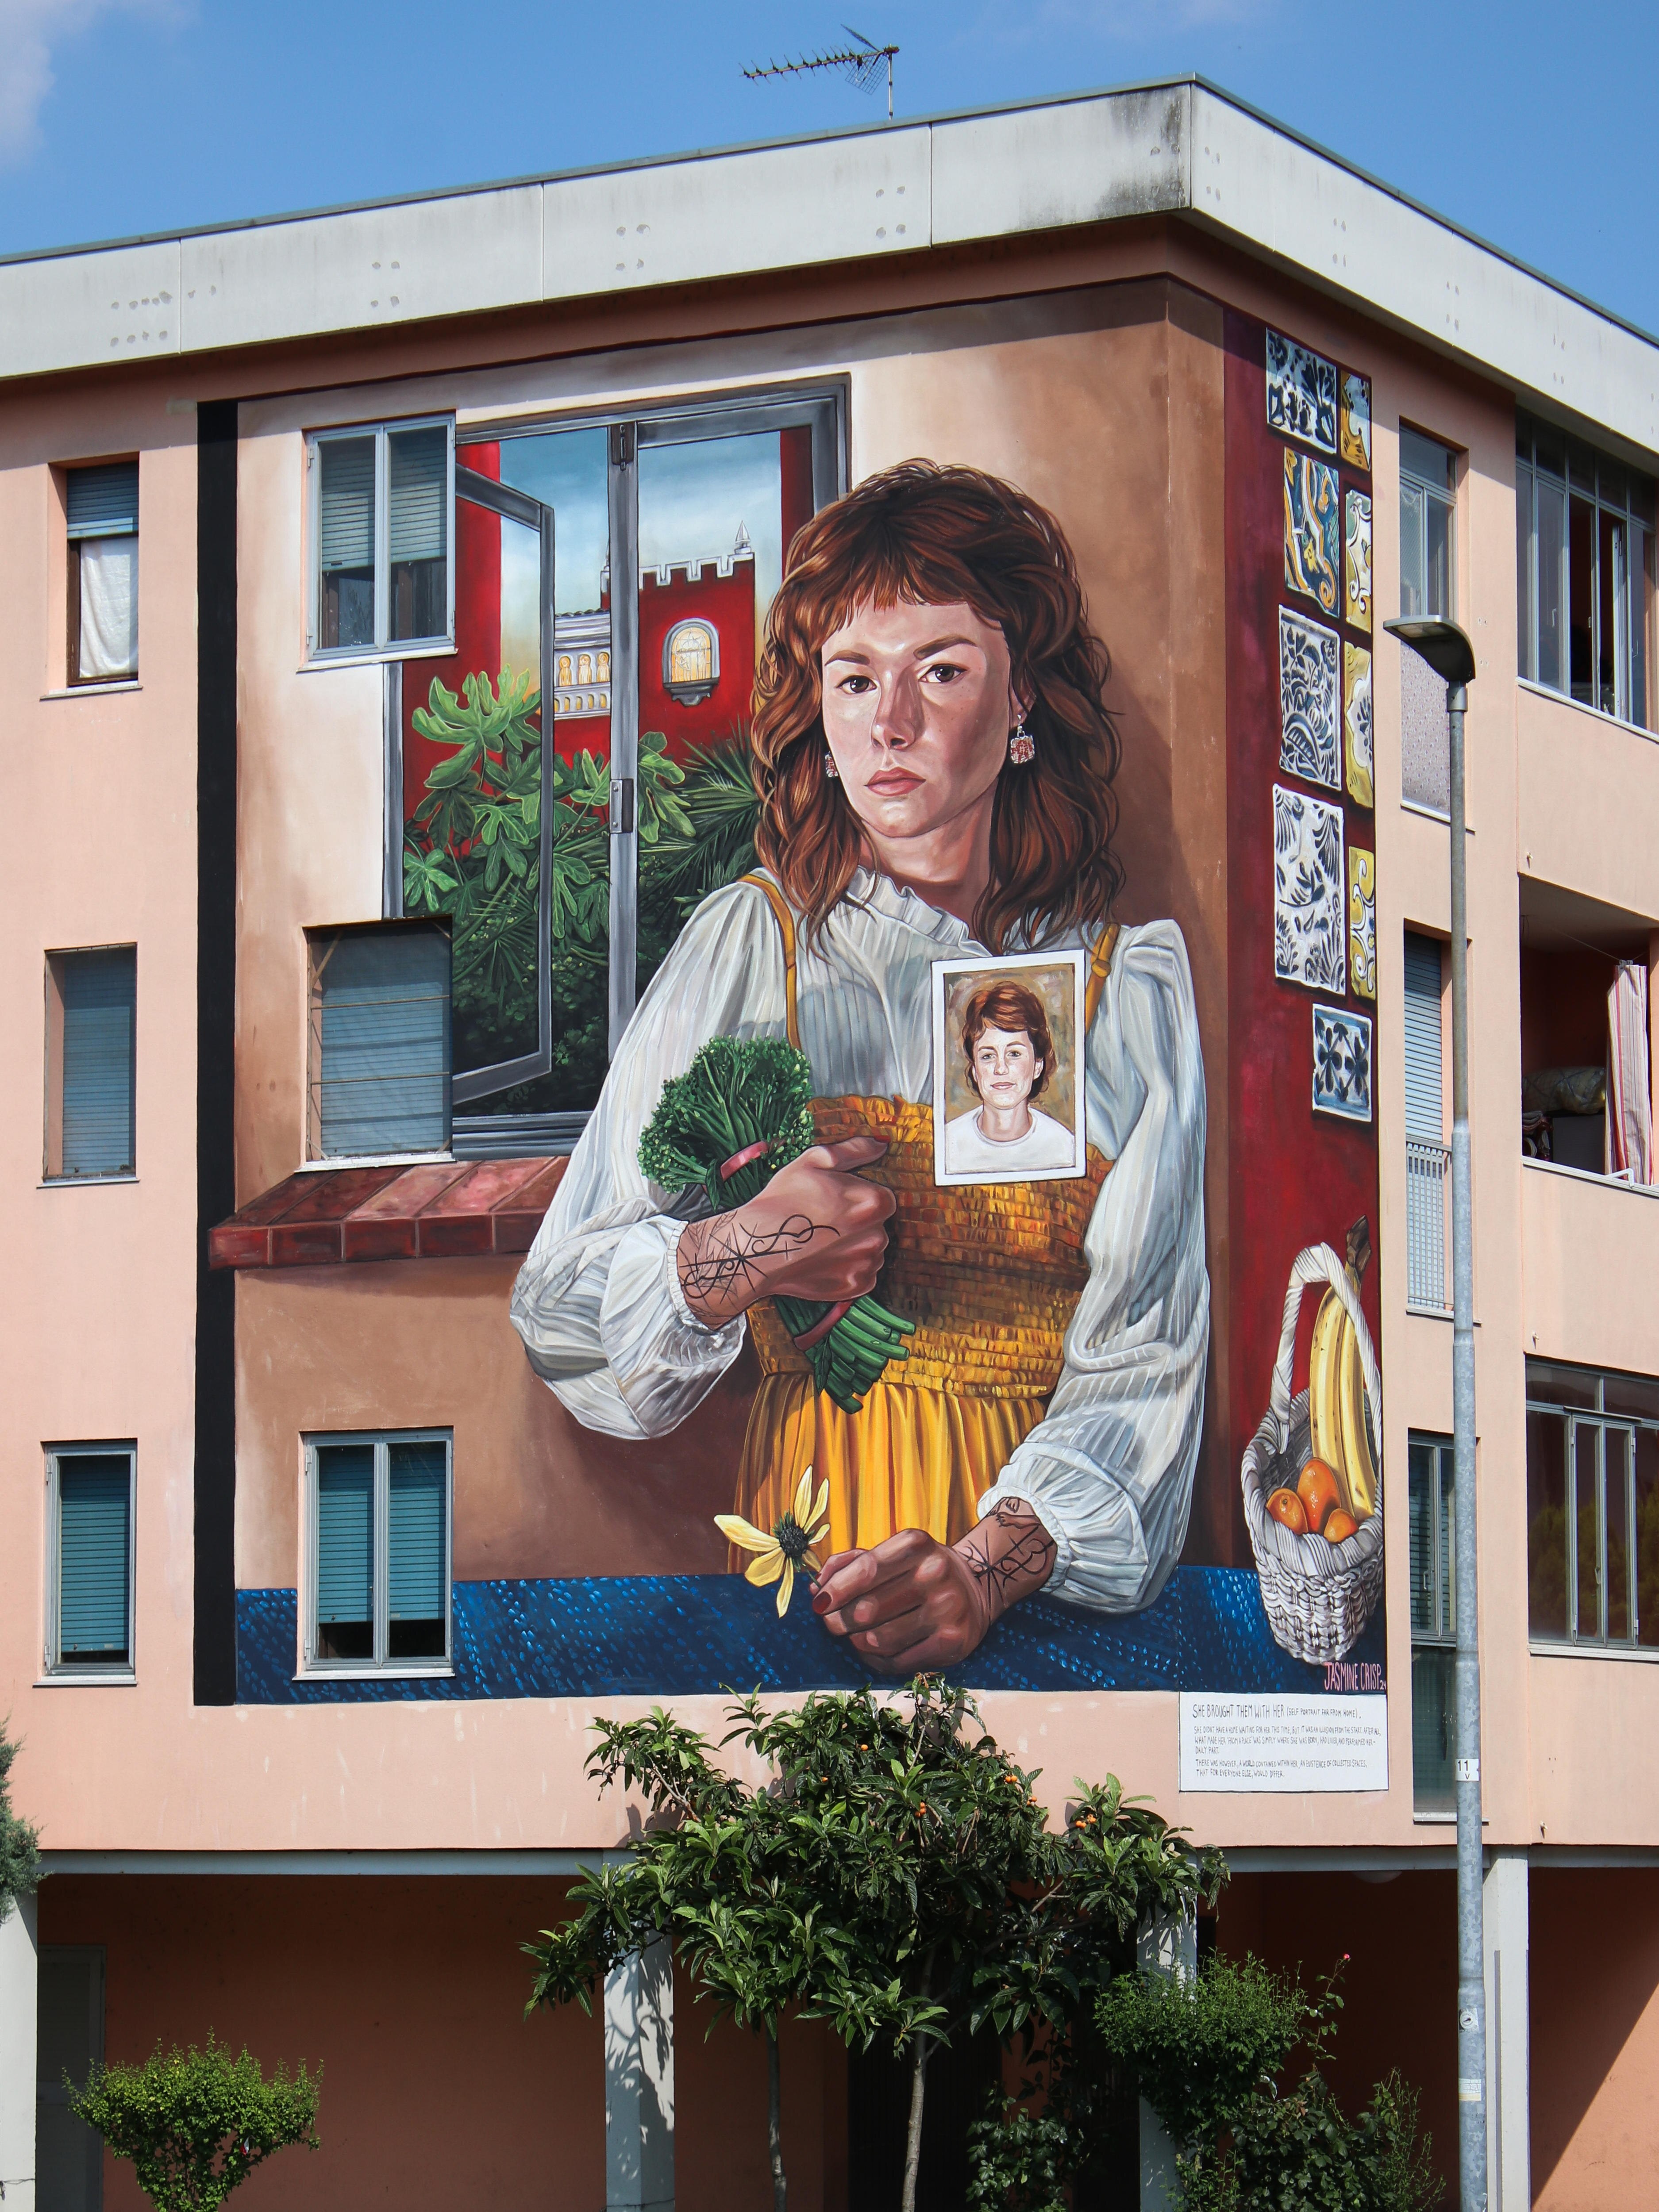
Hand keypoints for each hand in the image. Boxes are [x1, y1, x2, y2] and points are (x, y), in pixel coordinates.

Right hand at [676, 1136, 893, 1328]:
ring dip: (854, 1245)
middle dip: (857, 1222)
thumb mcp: (814, 1161)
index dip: (858, 1197)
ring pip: (870, 1249)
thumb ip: (854, 1150)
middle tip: (824, 1221)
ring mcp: (866, 1264)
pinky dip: (848, 1267)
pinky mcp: (856, 1286)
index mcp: (873, 1203)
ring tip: (822, 1240)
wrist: (757, 1248)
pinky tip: (824, 1259)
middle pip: (876, 1224)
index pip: (883, 1197)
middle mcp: (877, 1236)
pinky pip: (863, 1273)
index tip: (836, 1201)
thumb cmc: (783, 1201)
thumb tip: (882, 1145)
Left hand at [811, 1502, 1056, 1672]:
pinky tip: (875, 1650)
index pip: (866, 1569)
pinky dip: (878, 1659)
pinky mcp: (953, 1641)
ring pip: (879, 1638)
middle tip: (831, 1623)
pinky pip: (898, 1660)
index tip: (819, 1602)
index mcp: (916, 1544)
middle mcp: (935, 1573)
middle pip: (867, 1608)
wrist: (974, 1590)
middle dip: (839, 1619)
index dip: (836, 1589)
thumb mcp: (892, 1553)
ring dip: (857, 1641)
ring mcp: (947, 1609)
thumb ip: (852, 1562)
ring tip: (854, 1636)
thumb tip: (817, 1586)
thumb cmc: (919, 1570)